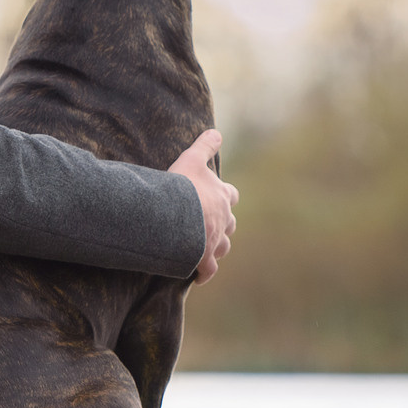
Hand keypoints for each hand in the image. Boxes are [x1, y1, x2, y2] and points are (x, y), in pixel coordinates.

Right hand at [167, 128, 238, 284]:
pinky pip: (208, 270)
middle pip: (230, 223)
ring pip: (223, 247)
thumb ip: (204, 146)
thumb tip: (216, 131)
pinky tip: (199, 276)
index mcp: (222, 197)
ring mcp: (215, 241)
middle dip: (223, 224)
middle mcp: (223, 220)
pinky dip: (205, 273)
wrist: (176, 217)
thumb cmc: (183, 187)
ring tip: (207, 250)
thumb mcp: (192, 160)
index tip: (220, 198)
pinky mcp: (205, 260)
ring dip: (216, 247)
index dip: (225, 196)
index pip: (231, 195)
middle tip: (211, 225)